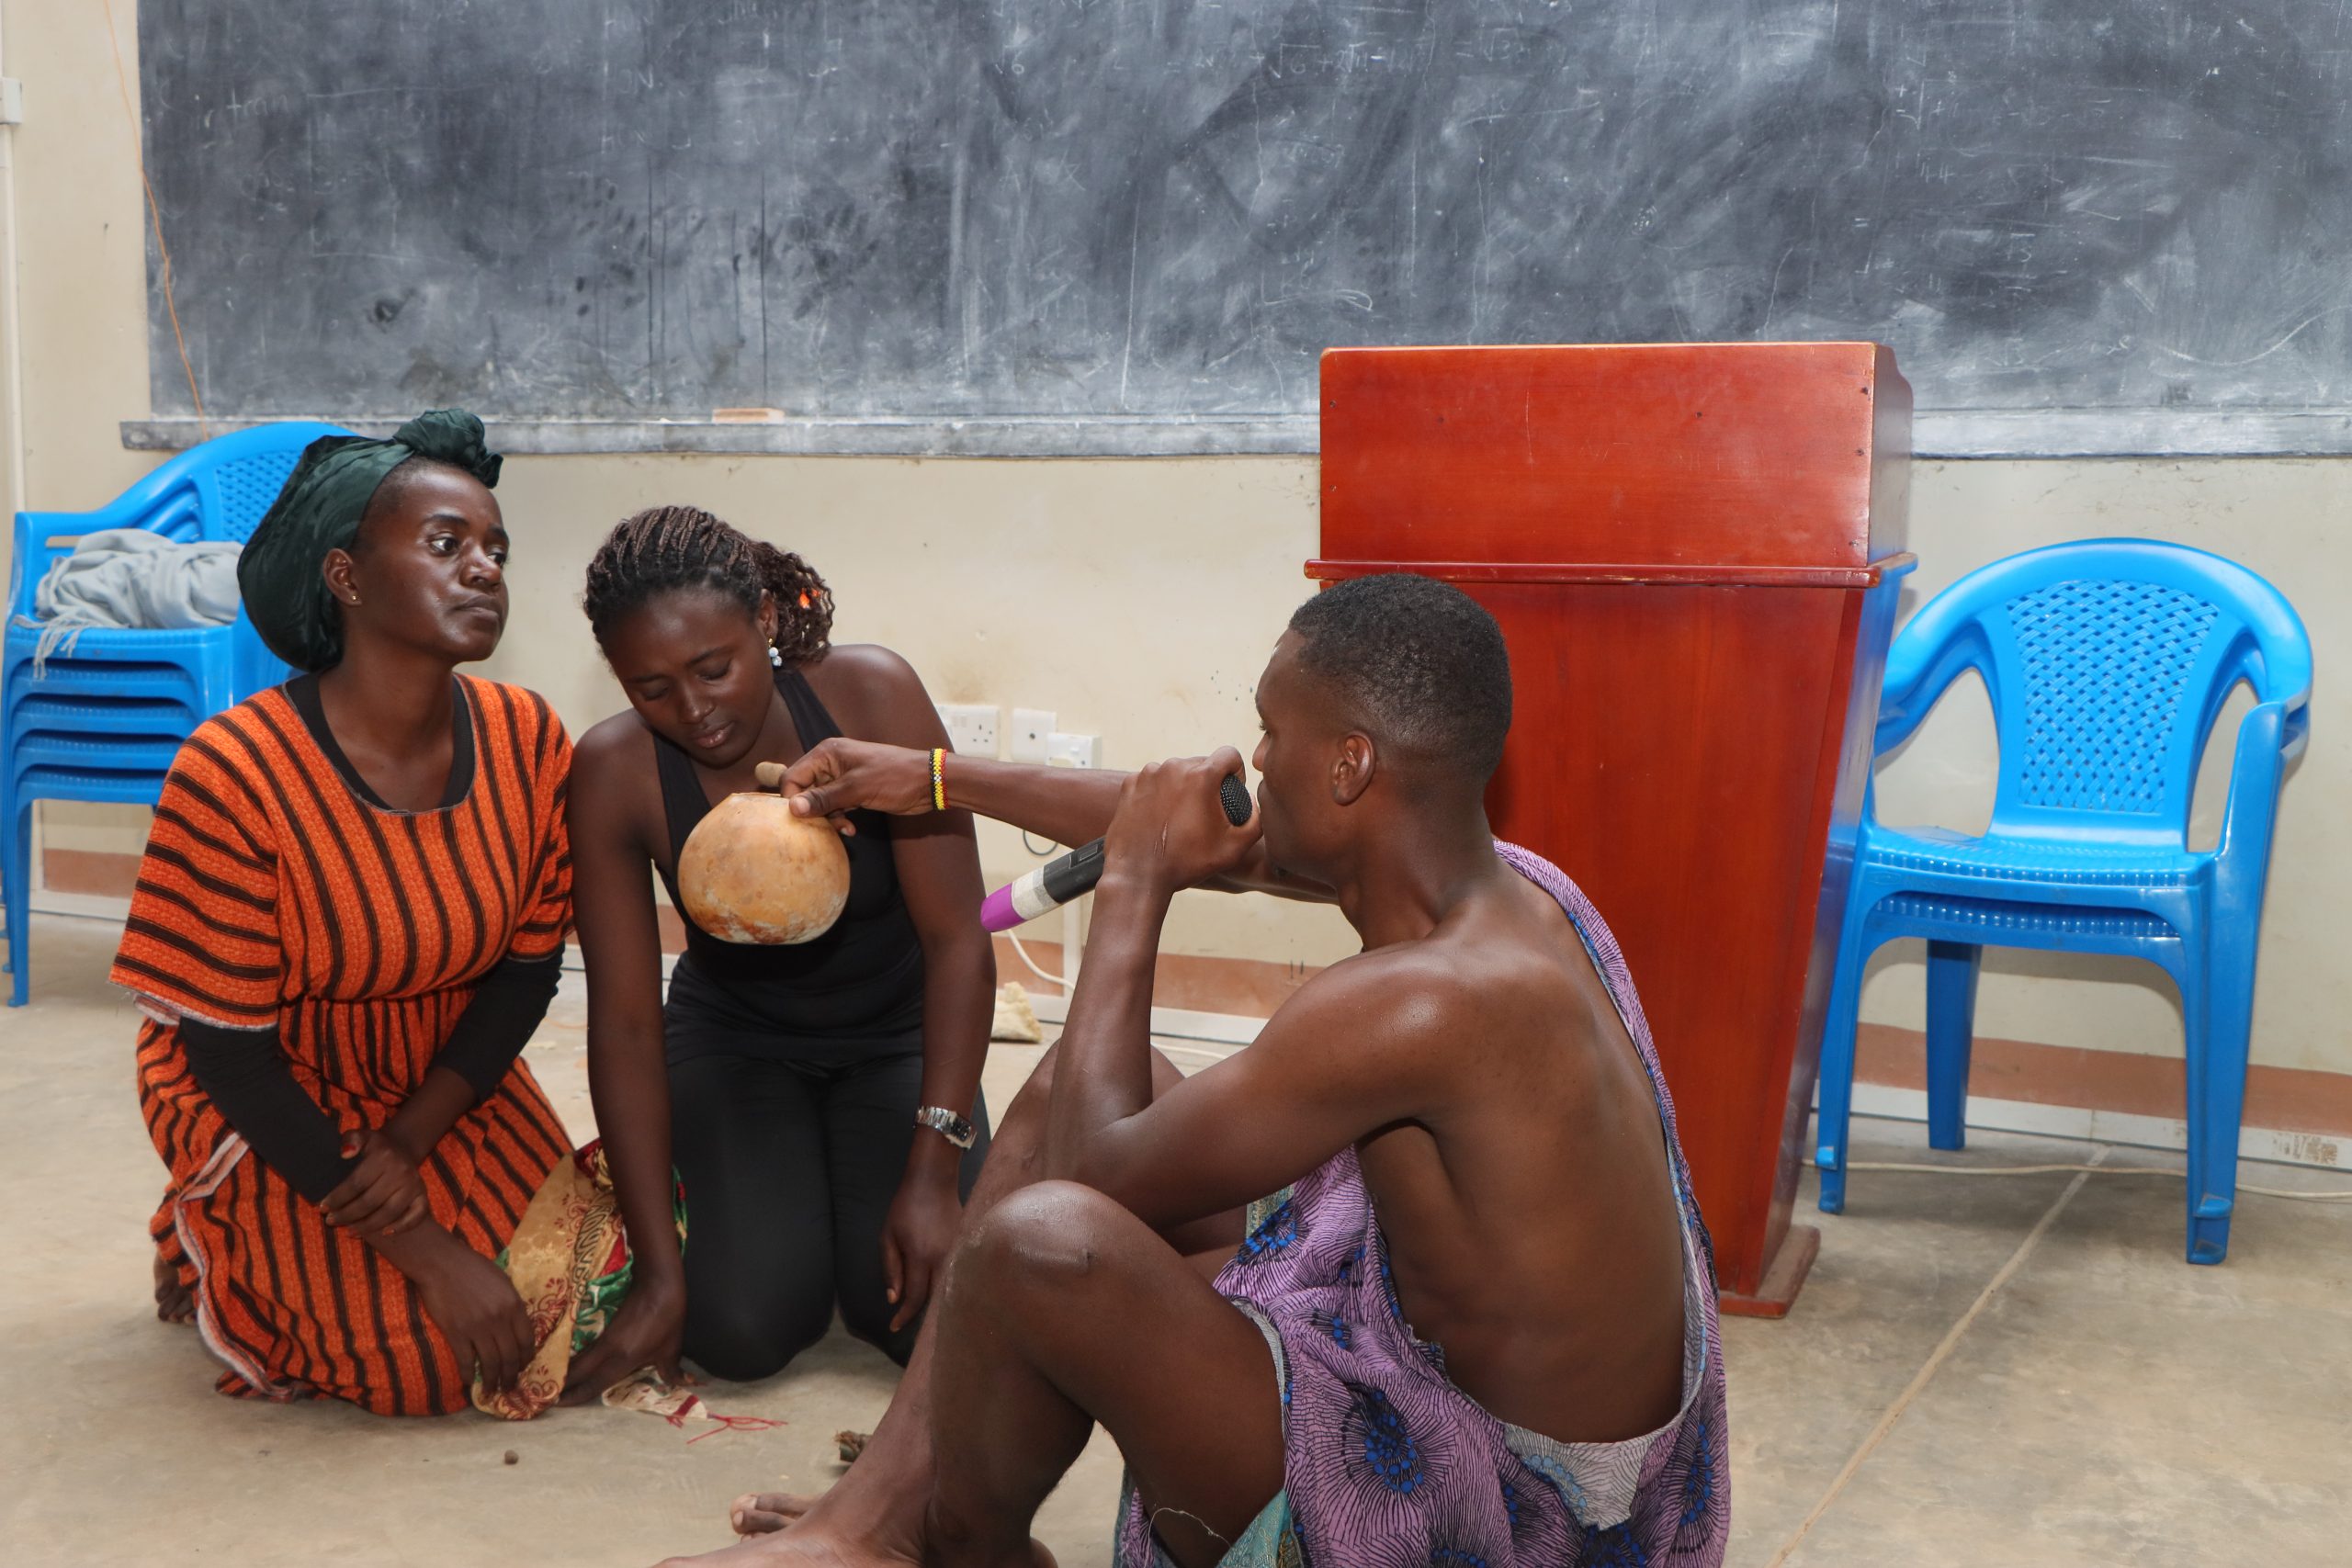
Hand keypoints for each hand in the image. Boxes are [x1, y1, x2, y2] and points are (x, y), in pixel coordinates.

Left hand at [321, 1128, 428, 1236]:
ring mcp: (414, 1185)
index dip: (337, 1198)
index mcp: (384, 1156)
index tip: (323, 1207)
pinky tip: (384, 1233)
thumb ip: (350, 1140)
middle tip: (331, 1221)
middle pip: (370, 1202)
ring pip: (388, 1213)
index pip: (356, 1183)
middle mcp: (401, 1171)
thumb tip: (346, 1153)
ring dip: (366, 1226)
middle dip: (347, 1215)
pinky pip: (416, 1216)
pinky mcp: (422, 1195)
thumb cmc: (374, 1147)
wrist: (401, 1147)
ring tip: (349, 1231)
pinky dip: (402, 1227)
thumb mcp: (360, 1136)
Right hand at [401, 1236, 535, 1396]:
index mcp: (514, 1305)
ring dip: (492, 1381)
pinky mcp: (456, 1332)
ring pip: (491, 1363)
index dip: (527, 1358)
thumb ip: (511, 1304)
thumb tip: (516, 1327)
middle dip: (511, 1376)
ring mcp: (477, 1328)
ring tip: (492, 1391)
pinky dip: (468, 1374)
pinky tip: (469, 1382)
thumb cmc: (474, 1268)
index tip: (524, 1367)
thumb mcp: (503, 1282)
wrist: (442, 1264)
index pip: (527, 1340)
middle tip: (510, 1387)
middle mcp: (499, 1319)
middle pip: (510, 1356)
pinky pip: (466, 1360)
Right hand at [560, 1271, 684, 1404]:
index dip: (576, 1396)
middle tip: (546, 1397)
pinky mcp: (605, 1326)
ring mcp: (604, 1337)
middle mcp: (608, 1351)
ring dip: (567, 1372)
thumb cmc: (668, 1317)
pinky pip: (587, 1348)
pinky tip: (572, 1361)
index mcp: (622, 1360)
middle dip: (562, 1386)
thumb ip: (672, 1370)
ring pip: (580, 1359)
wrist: (658, 1283)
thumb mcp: (671, 1348)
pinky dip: (577, 1358)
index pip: (594, 1384)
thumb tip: (685, 1385)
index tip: (557, 1404)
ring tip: (554, 1382)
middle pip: (578, 1372)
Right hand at [759, 737, 934, 830]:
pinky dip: (840, 818)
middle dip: (812, 810)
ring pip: (820, 801)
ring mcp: (843, 778)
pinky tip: (851, 829)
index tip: (802, 818)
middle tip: (824, 826)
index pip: (793, 776)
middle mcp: (831, 763)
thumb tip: (793, 808)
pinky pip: (836, 806)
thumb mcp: (856, 789)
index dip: (793, 798)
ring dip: (828, 818)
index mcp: (827, 753)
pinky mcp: (854, 791)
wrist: (929, 782)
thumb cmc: (895, 778)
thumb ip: (823, 798)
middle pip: (805, 790)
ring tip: (844, 828)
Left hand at [880, 1166, 964, 1334]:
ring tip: (922, 1311)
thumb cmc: (905, 1207)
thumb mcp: (888, 1236)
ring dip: (935, 1302)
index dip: (904, 1315)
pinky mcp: (965, 1247)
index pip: (915, 1297)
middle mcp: (942, 1258)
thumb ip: (891, 1269)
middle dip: (921, 1313)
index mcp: (920, 1257)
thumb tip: (894, 1298)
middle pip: (935, 1298)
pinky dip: (946, 1286)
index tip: (894, 1326)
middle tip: (908, 1322)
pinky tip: (937, 1291)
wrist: (934, 1181)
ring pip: (947, 1287)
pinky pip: (955, 1274)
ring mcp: (957, 1253)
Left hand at [1102, 748, 1260, 898]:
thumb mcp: (1234, 848)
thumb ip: (1255, 821)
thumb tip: (1252, 802)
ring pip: (1176, 771)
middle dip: (1208, 782)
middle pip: (1201, 763)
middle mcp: (1173, 767)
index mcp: (1201, 776)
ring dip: (1182, 787)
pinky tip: (1159, 817)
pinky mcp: (1130, 784)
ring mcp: (1148, 774)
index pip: (1229, 754)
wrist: (1139, 875)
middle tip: (1204, 812)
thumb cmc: (1186, 863)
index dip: (1236, 772)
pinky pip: (1153, 780)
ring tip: (1180, 816)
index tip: (1231, 791)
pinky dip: (1158, 793)